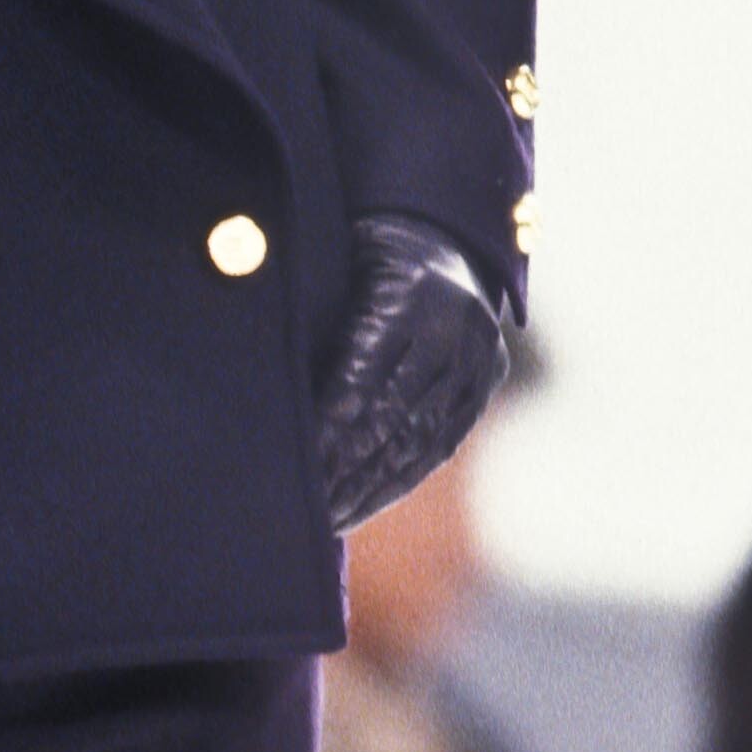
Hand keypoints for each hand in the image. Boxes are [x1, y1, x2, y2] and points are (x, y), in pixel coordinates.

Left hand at [316, 215, 510, 536]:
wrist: (441, 233)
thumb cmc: (358, 255)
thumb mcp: (333, 270)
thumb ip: (311, 325)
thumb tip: (266, 393)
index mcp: (408, 290)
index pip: (363, 374)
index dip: (330, 427)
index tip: (296, 468)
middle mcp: (451, 325)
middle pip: (392, 413)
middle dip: (345, 467)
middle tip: (305, 509)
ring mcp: (476, 355)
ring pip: (419, 435)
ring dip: (370, 484)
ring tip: (329, 518)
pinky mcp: (485, 381)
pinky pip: (442, 442)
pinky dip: (401, 479)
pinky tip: (364, 504)